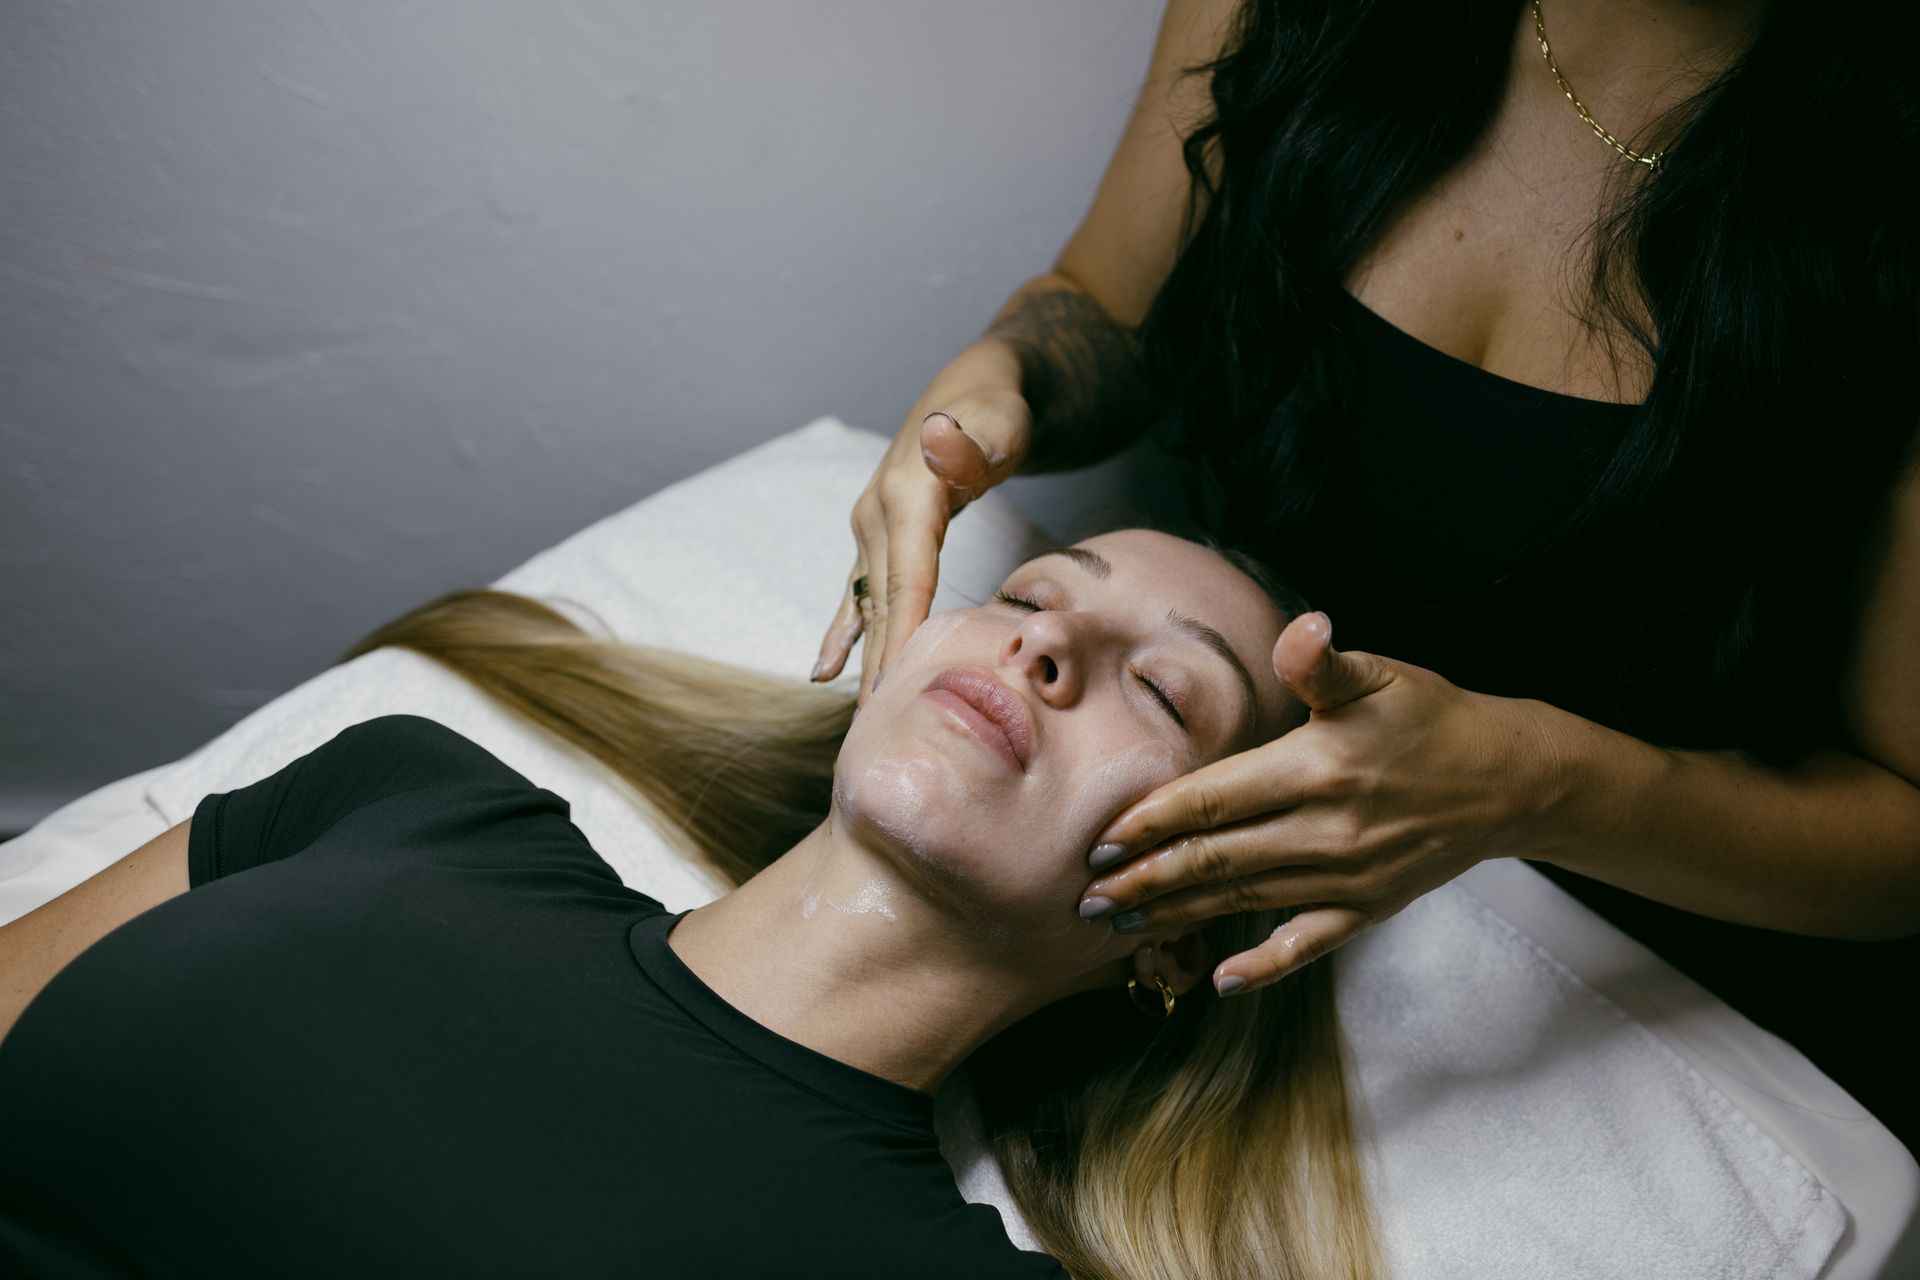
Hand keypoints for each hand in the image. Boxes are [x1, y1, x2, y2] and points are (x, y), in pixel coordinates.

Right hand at [813, 341, 1032, 706]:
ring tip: (860, 718)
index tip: (899, 682)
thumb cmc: (996, 413)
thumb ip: (969, 445)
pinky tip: (824, 672)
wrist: (975, 392)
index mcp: (905, 495)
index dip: (903, 630)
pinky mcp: (878, 539)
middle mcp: (877, 515)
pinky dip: (844, 634)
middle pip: (882, 601)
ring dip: (863, 659)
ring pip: (868, 604)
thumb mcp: (996, 422)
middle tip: (880, 728)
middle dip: (880, 663)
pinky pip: (859, 594)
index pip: (907, 576)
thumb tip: (939, 441)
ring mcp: (872, 528)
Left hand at [1076, 612, 1562, 995]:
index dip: (1153, 823)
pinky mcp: (1370, 906)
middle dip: (1146, 880)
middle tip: (1087, 898)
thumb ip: (1322, 663)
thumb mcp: (1378, 675)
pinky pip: (1308, 943)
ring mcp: (1349, 876)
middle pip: (1217, 860)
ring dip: (1180, 915)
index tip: (1101, 841)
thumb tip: (1304, 629)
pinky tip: (1221, 981)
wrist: (1511, 777)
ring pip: (1245, 901)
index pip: (1214, 800)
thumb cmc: (1430, 716)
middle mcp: (1328, 829)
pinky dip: (1264, 965)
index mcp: (1317, 768)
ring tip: (1123, 926)